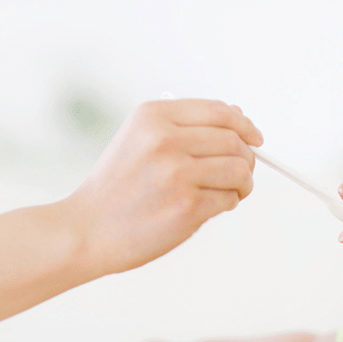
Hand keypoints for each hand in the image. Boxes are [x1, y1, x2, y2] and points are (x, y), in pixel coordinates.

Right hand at [66, 98, 262, 273]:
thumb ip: (188, 126)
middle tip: (242, 172)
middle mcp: (165, 140)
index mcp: (154, 117)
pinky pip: (230, 199)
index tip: (256, 138)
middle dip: (247, 158)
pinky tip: (211, 206)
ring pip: (239, 170)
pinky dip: (229, 203)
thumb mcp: (141, 139)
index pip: (220, 111)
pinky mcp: (186, 207)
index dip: (245, 125)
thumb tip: (240, 117)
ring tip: (232, 190)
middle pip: (235, 141)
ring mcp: (176, 174)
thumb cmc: (120, 185)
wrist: (87, 230)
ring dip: (244, 182)